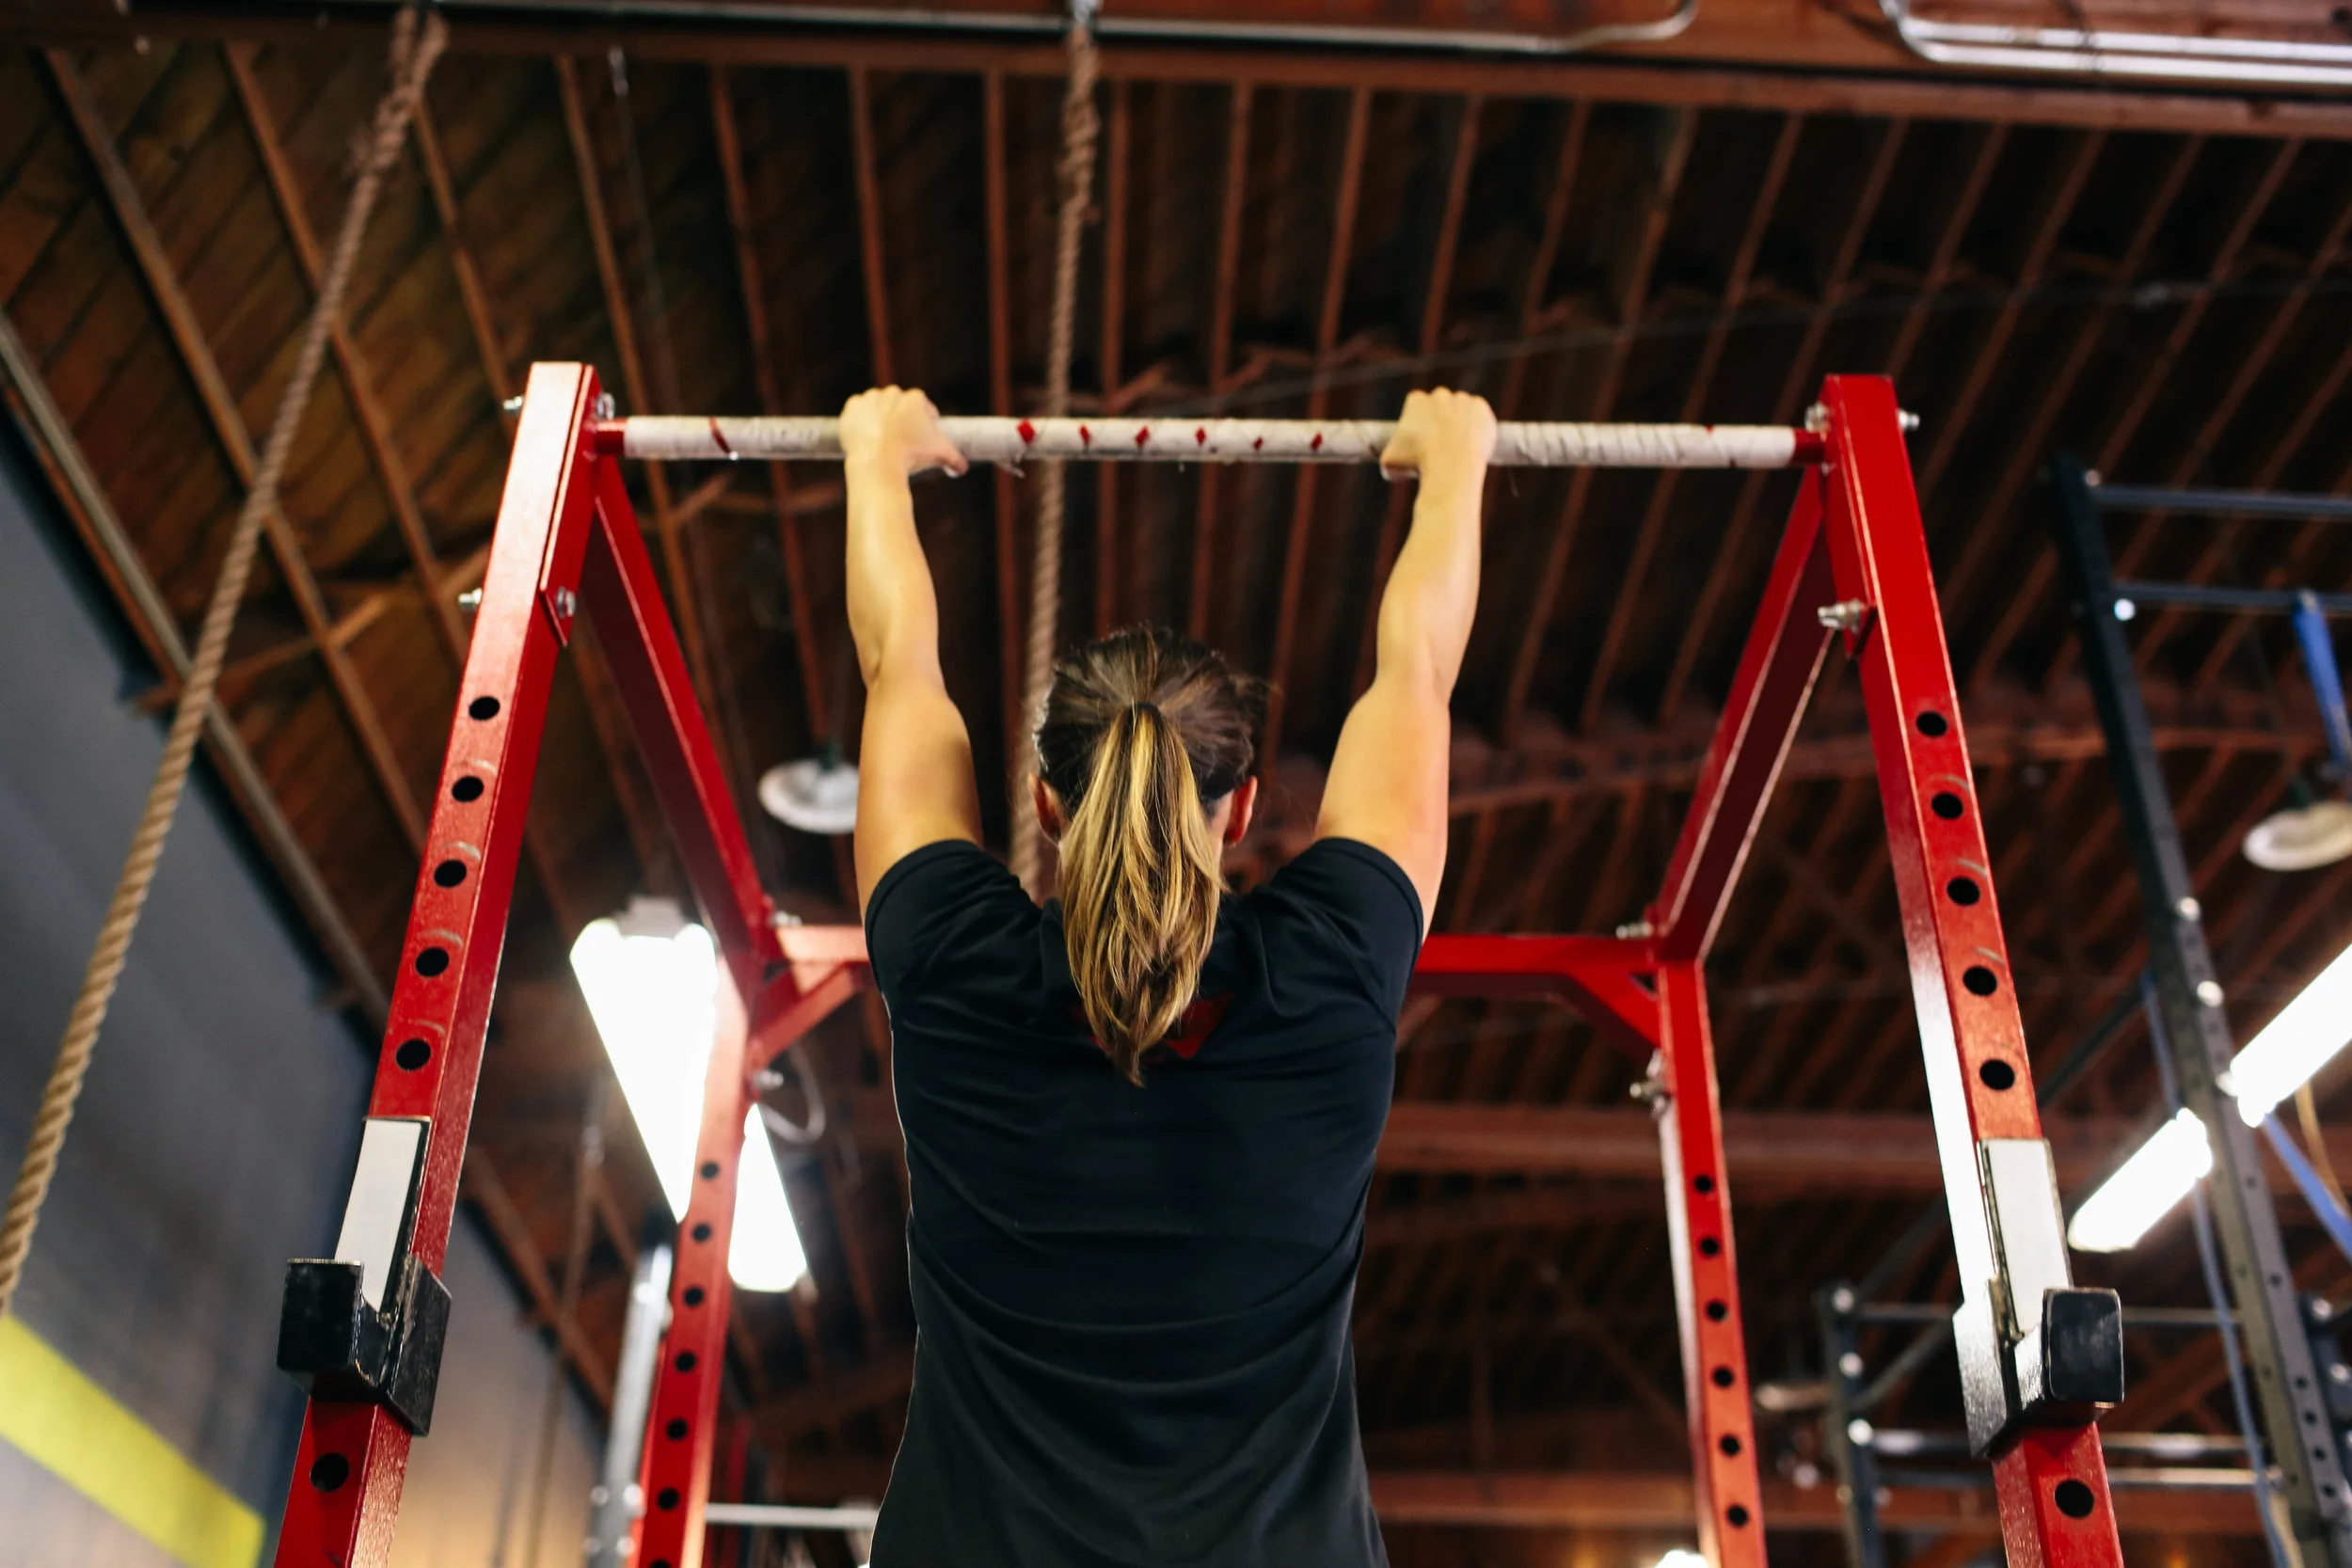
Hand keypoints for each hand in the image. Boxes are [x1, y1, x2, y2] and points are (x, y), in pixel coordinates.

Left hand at [840, 387, 967, 476]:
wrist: (878, 462)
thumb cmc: (912, 456)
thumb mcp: (941, 455)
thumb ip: (956, 459)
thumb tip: (962, 468)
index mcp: (914, 398)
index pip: (923, 405)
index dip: (926, 419)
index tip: (924, 432)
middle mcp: (892, 393)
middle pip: (899, 404)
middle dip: (901, 417)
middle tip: (902, 437)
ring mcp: (870, 399)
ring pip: (877, 405)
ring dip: (880, 416)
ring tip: (882, 436)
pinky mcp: (852, 408)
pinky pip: (857, 410)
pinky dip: (860, 419)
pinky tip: (865, 433)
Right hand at [1380, 388, 1496, 483]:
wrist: (1451, 465)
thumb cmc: (1418, 464)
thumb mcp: (1390, 463)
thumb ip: (1389, 457)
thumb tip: (1390, 466)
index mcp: (1416, 400)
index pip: (1416, 405)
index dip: (1419, 421)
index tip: (1422, 437)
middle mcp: (1439, 395)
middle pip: (1440, 404)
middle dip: (1440, 419)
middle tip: (1441, 442)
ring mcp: (1461, 399)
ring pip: (1461, 409)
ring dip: (1460, 422)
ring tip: (1459, 446)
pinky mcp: (1480, 407)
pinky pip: (1479, 415)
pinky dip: (1477, 426)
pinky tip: (1473, 442)